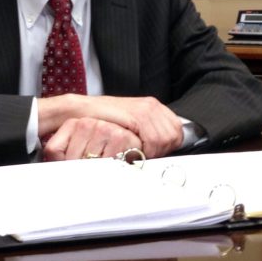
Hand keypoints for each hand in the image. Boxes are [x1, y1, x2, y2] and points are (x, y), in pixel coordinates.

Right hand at [38, 95, 182, 157]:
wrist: (84, 111)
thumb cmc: (104, 121)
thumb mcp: (130, 126)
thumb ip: (147, 132)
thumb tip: (163, 148)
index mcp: (154, 107)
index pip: (177, 130)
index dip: (169, 145)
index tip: (155, 153)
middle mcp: (153, 106)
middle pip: (175, 135)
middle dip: (163, 149)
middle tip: (145, 155)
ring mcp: (146, 109)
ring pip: (166, 139)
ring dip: (154, 151)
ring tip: (138, 153)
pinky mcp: (138, 115)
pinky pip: (154, 139)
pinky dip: (146, 149)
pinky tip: (134, 150)